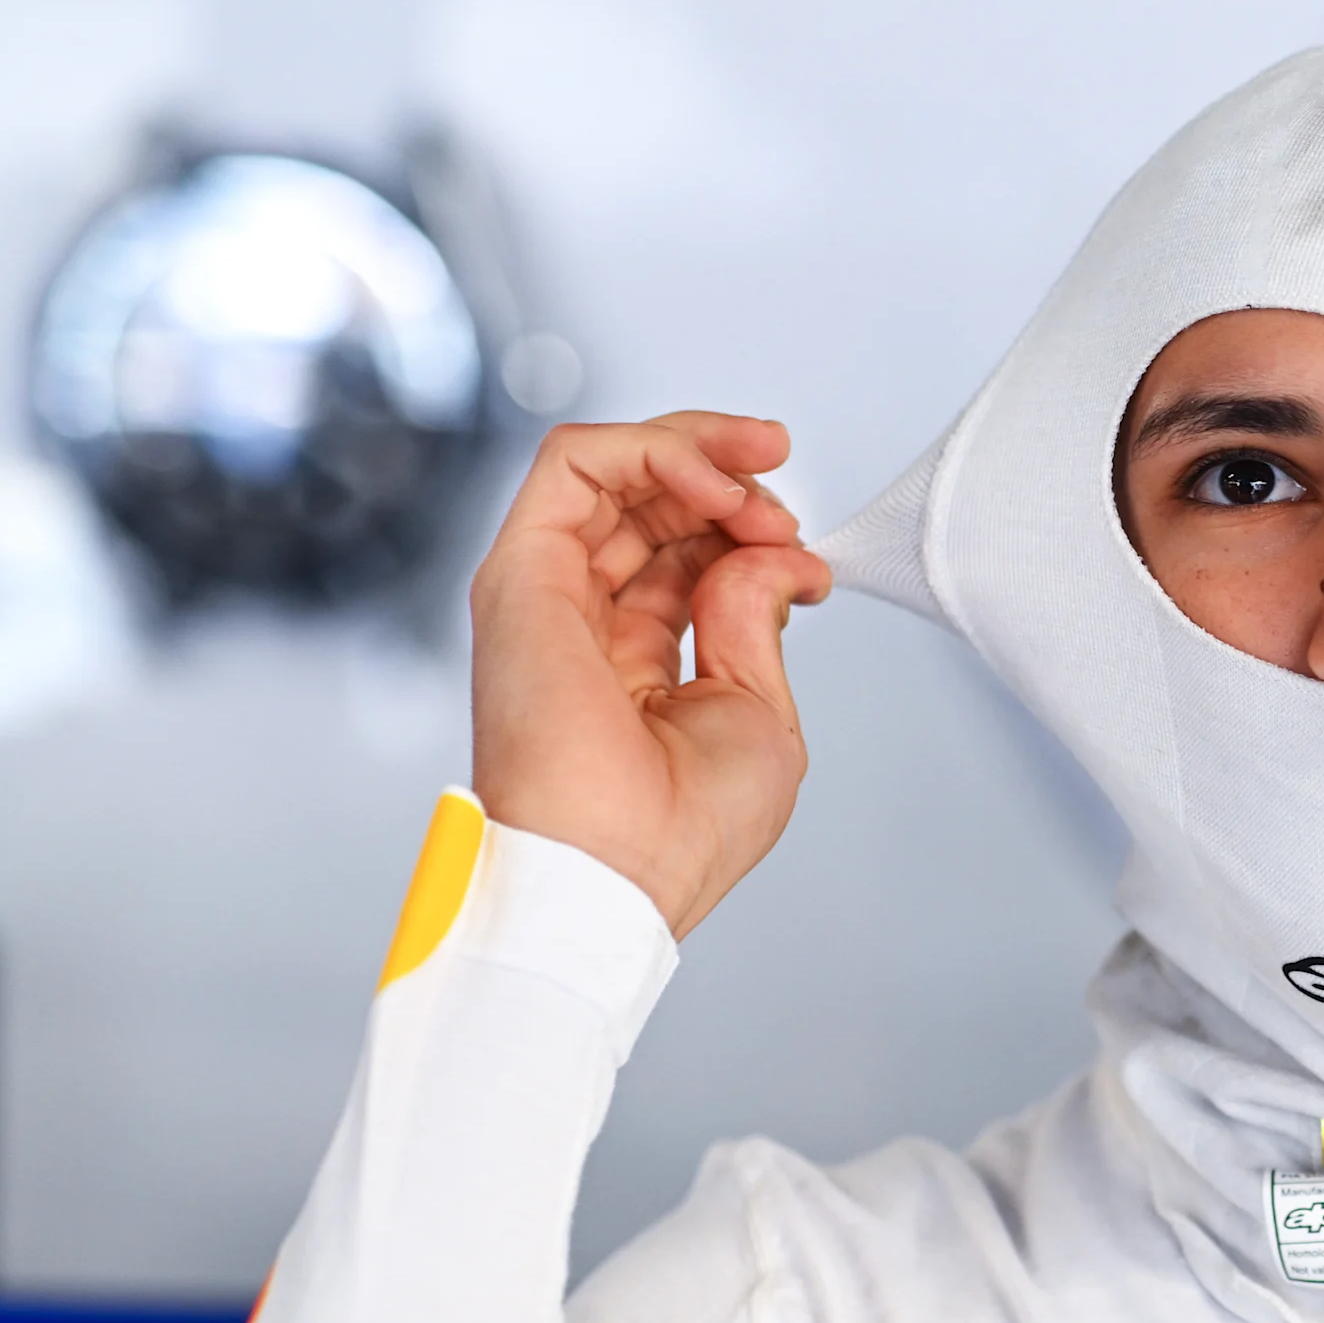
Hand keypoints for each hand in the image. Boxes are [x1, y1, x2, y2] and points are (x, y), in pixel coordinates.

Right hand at [469, 413, 827, 938]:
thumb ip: (753, 615)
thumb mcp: (758, 710)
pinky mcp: (520, 571)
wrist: (618, 873)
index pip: (683, 552)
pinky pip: (572, 462)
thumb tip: (776, 550)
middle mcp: (583, 620)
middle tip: (783, 501)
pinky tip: (713, 486)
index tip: (803, 551)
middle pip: (647, 501)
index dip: (746, 528)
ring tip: (758, 484)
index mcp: (635, 659)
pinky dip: (651, 449)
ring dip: (697, 452)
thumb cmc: (680, 831)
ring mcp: (547, 591)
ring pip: (610, 466)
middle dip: (729, 476)